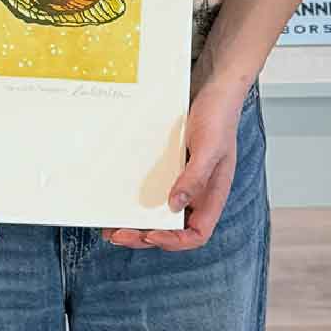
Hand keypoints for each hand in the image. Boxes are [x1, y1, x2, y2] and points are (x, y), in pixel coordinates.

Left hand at [101, 80, 247, 251]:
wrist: (213, 90)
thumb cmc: (219, 117)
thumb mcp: (210, 147)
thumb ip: (195, 177)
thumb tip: (175, 205)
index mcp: (212, 195)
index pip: (197, 233)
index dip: (174, 241)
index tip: (150, 234)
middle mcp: (197, 194)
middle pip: (172, 229)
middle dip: (144, 235)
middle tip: (118, 234)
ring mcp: (182, 183)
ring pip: (159, 214)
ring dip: (136, 223)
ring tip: (110, 226)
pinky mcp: (169, 171)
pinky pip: (152, 192)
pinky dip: (135, 201)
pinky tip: (118, 200)